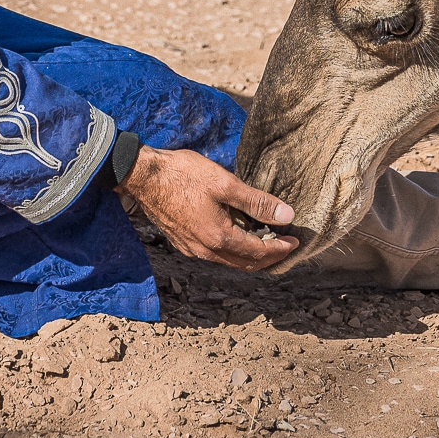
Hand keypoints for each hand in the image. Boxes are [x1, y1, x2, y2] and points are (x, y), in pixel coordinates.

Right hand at [118, 145, 299, 270]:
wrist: (142, 176)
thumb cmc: (183, 175)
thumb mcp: (225, 184)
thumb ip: (257, 202)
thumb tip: (286, 216)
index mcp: (219, 238)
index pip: (259, 252)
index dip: (281, 249)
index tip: (295, 241)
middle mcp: (205, 251)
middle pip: (245, 263)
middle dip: (269, 257)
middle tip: (285, 245)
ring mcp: (191, 249)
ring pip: (228, 260)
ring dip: (249, 254)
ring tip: (264, 238)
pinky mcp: (181, 242)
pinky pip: (213, 254)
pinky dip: (231, 249)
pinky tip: (235, 234)